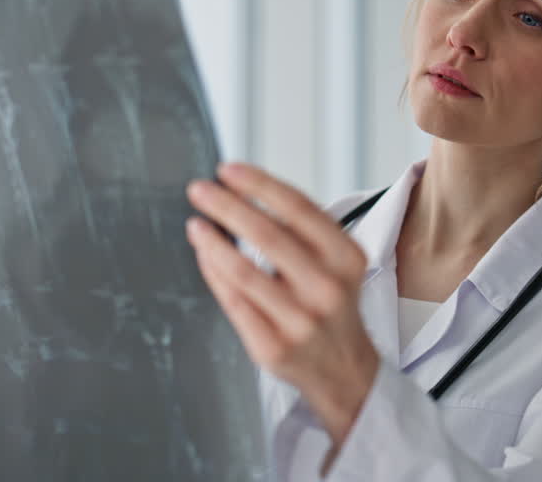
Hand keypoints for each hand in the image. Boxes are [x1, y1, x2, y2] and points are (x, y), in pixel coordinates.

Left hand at [185, 163, 379, 448]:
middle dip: (228, 207)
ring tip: (195, 225)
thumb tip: (239, 193)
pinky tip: (205, 256)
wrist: (345, 371)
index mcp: (346, 258)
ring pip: (244, 272)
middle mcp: (328, 288)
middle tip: (200, 190)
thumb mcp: (335, 263)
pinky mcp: (274, 348)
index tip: (227, 170)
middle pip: (268, 235)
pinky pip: (234, 303)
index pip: (298, 208)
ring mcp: (301, 321)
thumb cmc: (330, 305)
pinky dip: (214, 274)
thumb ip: (298, 231)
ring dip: (213, 243)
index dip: (259, 184)